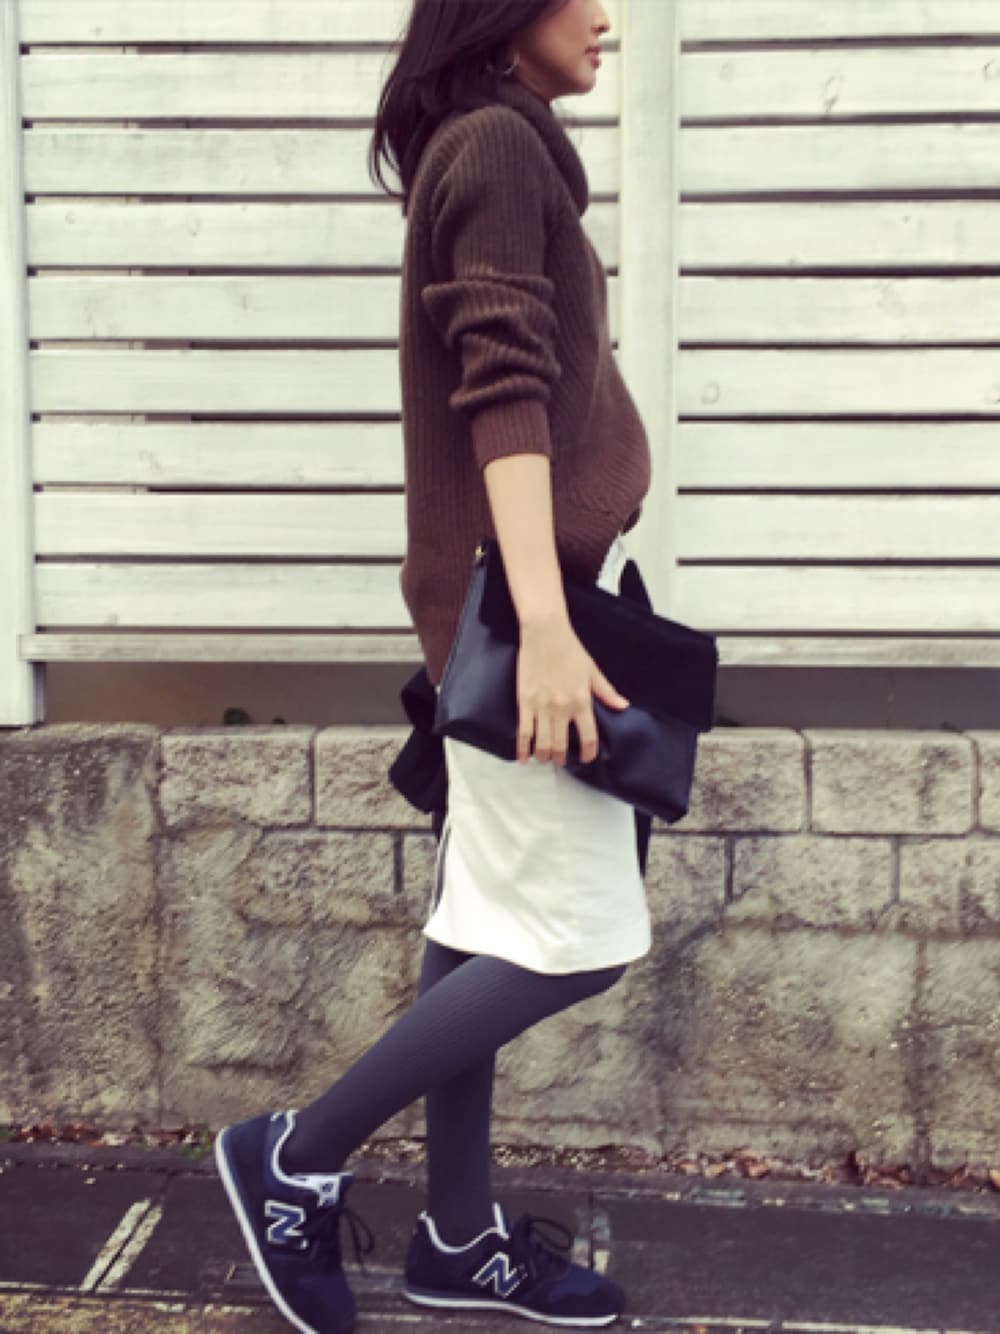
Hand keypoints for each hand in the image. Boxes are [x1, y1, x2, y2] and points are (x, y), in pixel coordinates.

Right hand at [516, 615, 628, 765]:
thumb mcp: (592, 671)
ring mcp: (542, 707)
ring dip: (544, 756)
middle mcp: (562, 708)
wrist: (545, 634)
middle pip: (561, 745)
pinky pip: (523, 731)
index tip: (587, 758)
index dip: (589, 753)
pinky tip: (523, 758)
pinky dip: (522, 748)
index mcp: (581, 701)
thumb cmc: (570, 650)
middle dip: (561, 758)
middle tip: (561, 761)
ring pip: (542, 743)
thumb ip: (606, 692)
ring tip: (545, 758)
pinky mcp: (525, 703)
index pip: (588, 736)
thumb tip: (623, 706)